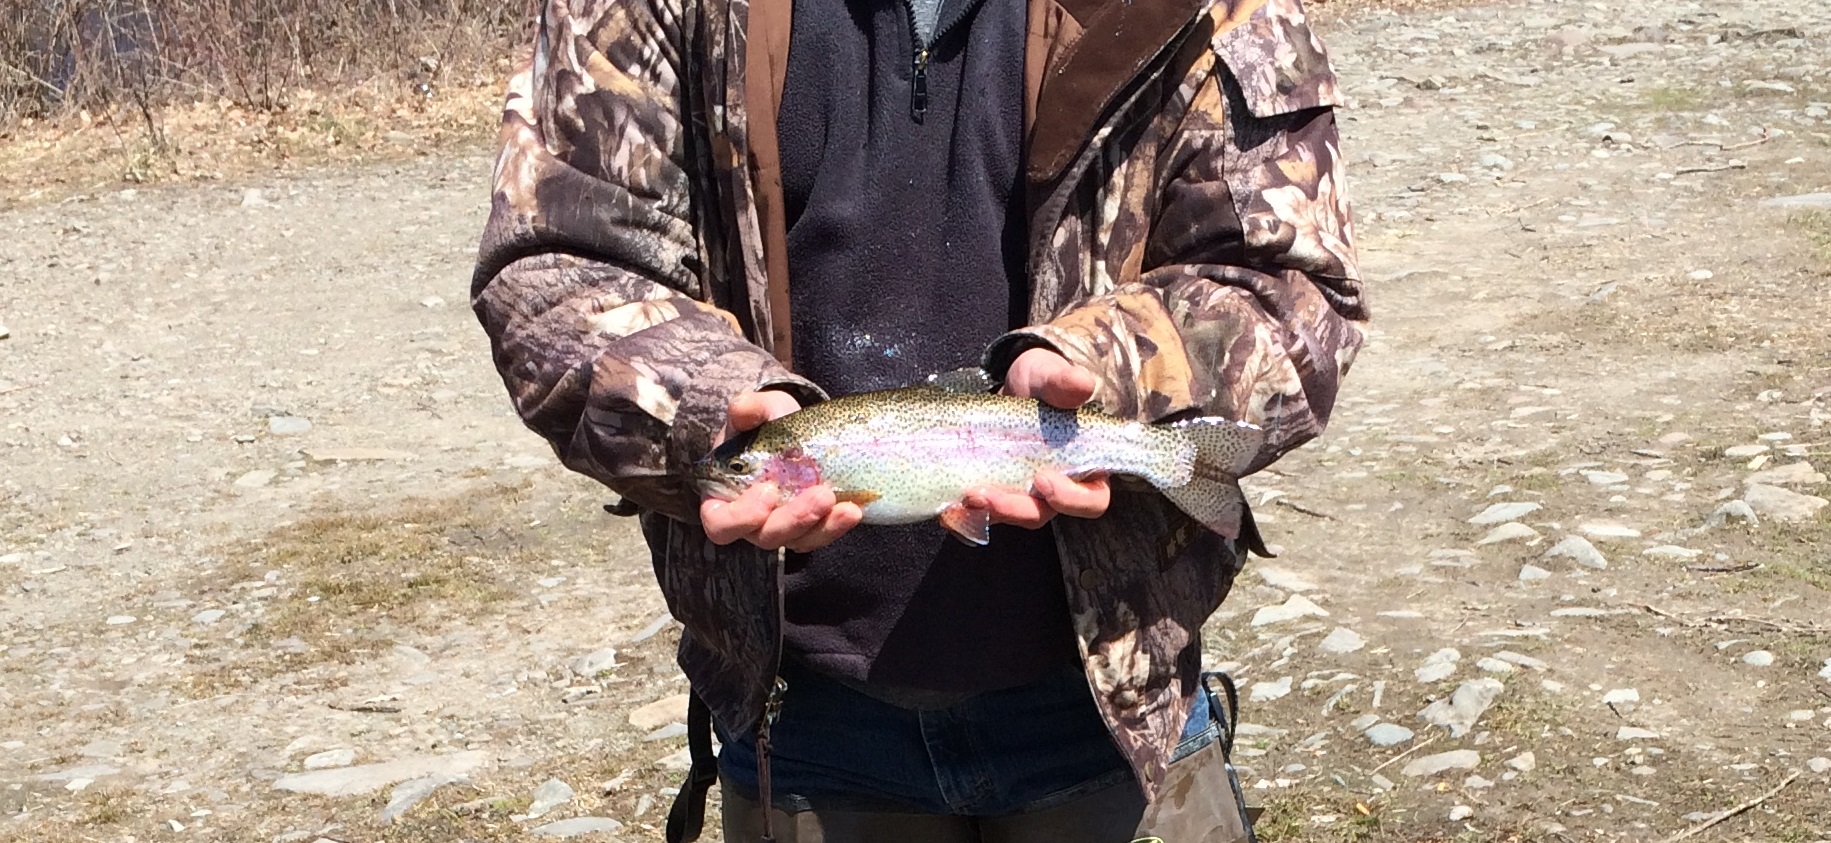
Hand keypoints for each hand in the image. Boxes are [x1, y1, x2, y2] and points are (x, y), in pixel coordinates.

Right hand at [702, 391, 862, 551]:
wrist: (795, 433)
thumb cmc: (767, 425)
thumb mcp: (759, 411)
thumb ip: (749, 409)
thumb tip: (741, 408)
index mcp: (724, 498)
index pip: (720, 523)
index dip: (741, 516)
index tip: (768, 491)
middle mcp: (750, 521)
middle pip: (765, 536)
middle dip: (794, 519)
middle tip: (821, 495)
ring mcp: (780, 527)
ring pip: (797, 541)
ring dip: (823, 527)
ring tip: (847, 508)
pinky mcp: (808, 528)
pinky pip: (821, 535)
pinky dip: (837, 525)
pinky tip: (854, 509)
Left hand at [978, 348, 1111, 526]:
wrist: (1009, 382)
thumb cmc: (1042, 382)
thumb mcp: (1051, 376)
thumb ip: (1065, 383)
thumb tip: (1082, 384)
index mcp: (1084, 467)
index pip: (1091, 500)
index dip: (1071, 499)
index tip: (1043, 479)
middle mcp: (1056, 489)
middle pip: (1042, 514)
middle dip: (1014, 510)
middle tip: (987, 495)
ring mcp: (1023, 493)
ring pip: (1010, 517)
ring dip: (987, 512)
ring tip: (964, 498)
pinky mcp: (994, 492)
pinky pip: (981, 513)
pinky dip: (964, 515)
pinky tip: (947, 509)